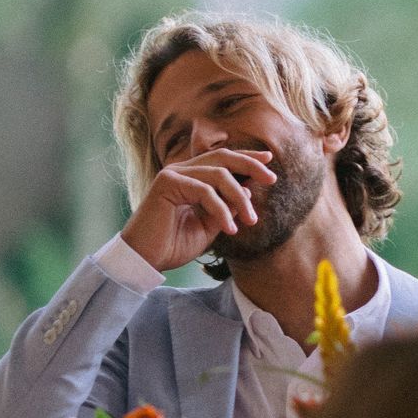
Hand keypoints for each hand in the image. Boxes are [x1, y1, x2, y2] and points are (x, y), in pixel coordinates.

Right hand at [120, 146, 275, 273]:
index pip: (222, 159)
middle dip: (251, 165)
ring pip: (218, 175)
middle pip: (223, 157)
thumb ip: (227, 207)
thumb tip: (250, 190)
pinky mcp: (166, 183)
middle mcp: (181, 170)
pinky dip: (221, 209)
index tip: (269, 162)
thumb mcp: (210, 225)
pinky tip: (229, 228)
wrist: (144, 260)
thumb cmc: (173, 244)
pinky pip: (204, 191)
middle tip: (272, 178)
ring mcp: (173, 173)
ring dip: (239, 198)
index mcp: (191, 176)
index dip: (246, 157)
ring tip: (250, 221)